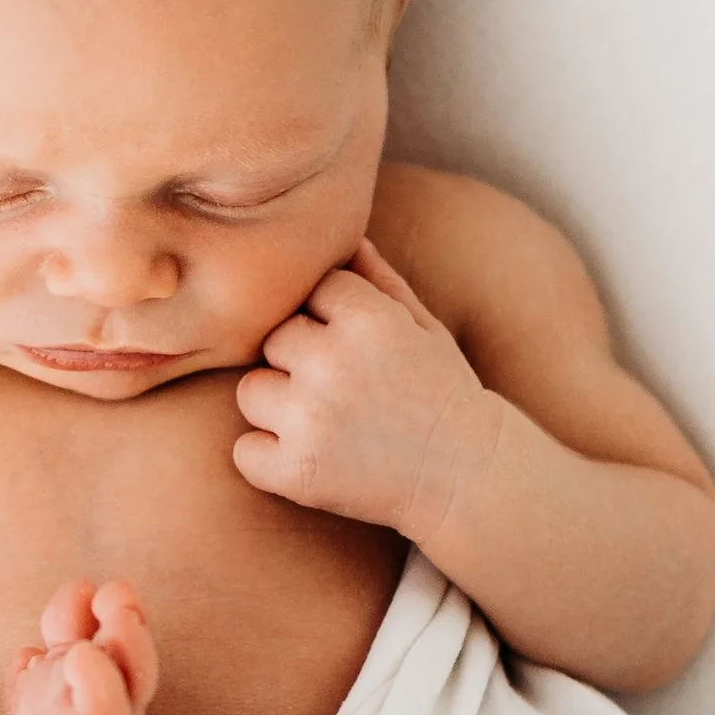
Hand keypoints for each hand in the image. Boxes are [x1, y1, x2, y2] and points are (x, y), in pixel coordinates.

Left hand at [233, 239, 503, 538]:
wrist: (470, 478)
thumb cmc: (444, 395)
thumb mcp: (425, 330)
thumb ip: (379, 282)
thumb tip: (342, 236)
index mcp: (369, 319)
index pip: (311, 292)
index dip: (329, 322)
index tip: (358, 351)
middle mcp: (334, 363)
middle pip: (273, 339)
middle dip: (299, 362)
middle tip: (343, 392)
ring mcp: (311, 419)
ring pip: (251, 392)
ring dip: (277, 409)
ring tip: (327, 424)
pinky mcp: (296, 471)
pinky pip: (244, 452)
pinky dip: (268, 460)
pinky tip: (310, 459)